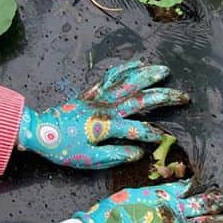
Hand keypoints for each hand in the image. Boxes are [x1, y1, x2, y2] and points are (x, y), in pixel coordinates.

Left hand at [17, 60, 188, 168]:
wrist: (38, 130)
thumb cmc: (63, 148)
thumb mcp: (89, 159)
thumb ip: (115, 156)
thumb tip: (139, 153)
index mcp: (106, 126)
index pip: (137, 130)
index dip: (153, 135)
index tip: (166, 138)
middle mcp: (106, 108)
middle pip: (139, 99)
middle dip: (163, 97)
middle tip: (183, 95)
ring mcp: (98, 98)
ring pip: (127, 82)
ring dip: (146, 75)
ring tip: (164, 69)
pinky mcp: (90, 93)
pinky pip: (110, 78)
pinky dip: (124, 69)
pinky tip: (136, 63)